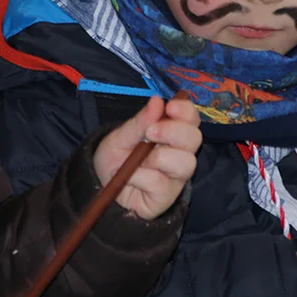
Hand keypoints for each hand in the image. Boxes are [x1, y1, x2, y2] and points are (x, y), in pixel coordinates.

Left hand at [94, 96, 201, 219]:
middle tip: (150, 132)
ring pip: (185, 163)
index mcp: (172, 133)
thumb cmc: (115, 158)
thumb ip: (138, 122)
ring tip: (137, 160)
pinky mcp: (167, 195)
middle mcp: (180, 153)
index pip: (191, 118)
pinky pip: (161, 182)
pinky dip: (140, 176)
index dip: (185, 110)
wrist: (102, 187)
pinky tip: (129, 177)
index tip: (169, 107)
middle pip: (194, 138)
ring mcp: (176, 176)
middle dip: (173, 131)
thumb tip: (157, 101)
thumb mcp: (119, 137)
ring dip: (159, 157)